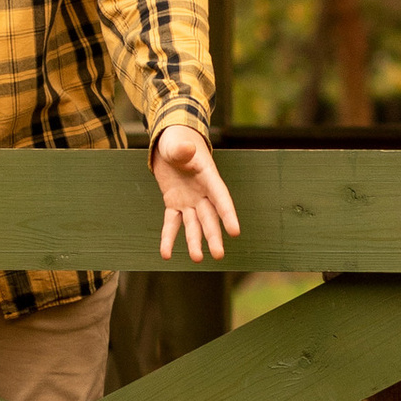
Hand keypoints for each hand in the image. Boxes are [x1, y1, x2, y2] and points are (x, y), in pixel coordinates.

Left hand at [152, 124, 240, 264]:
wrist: (170, 143)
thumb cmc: (178, 141)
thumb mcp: (178, 143)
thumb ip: (182, 150)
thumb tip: (187, 150)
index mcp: (208, 177)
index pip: (221, 198)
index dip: (228, 215)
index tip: (235, 232)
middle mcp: (201, 193)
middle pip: (209, 218)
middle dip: (213, 236)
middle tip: (218, 255)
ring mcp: (188, 201)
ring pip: (193, 225)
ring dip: (194, 242)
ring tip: (197, 259)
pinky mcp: (174, 204)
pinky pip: (171, 223)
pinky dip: (168, 238)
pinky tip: (166, 254)